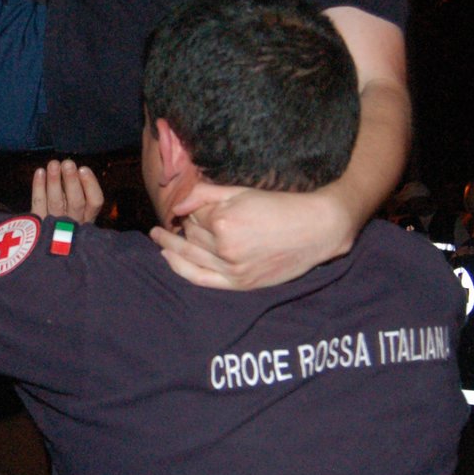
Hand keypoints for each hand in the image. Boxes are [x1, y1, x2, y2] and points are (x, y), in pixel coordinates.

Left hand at [30, 159, 103, 222]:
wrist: (44, 242)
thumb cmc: (63, 217)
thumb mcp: (77, 209)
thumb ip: (77, 190)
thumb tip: (70, 166)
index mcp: (88, 217)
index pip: (95, 202)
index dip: (90, 185)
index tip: (83, 169)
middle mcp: (74, 223)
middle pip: (76, 202)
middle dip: (71, 181)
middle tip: (68, 163)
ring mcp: (55, 226)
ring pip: (56, 202)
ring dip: (54, 181)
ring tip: (53, 164)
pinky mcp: (37, 225)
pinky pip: (38, 204)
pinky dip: (38, 188)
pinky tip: (40, 172)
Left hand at [150, 182, 356, 290]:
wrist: (316, 230)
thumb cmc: (281, 206)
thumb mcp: (243, 191)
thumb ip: (205, 194)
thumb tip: (177, 205)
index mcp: (224, 220)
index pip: (194, 214)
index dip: (193, 209)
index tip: (195, 207)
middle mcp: (224, 246)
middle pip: (191, 234)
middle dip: (183, 226)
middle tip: (171, 222)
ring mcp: (231, 268)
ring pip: (191, 254)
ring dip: (171, 245)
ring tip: (158, 237)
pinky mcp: (239, 282)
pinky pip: (200, 278)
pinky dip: (180, 268)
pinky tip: (168, 257)